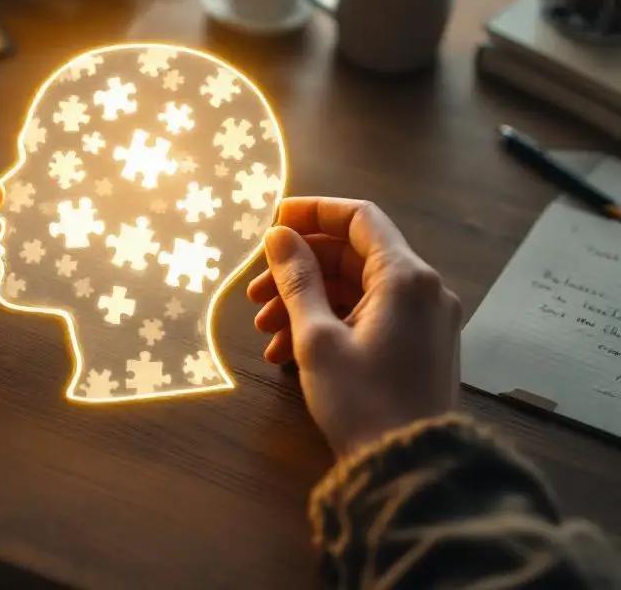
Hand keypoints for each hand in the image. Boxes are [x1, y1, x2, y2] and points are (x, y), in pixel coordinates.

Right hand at [247, 198, 461, 457]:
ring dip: (308, 302)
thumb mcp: (317, 337)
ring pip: (357, 290)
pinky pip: (370, 317)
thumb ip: (297, 279)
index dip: (313, 212)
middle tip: (255, 294)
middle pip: (353, 256)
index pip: (359, 217)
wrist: (410, 469)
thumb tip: (279, 236)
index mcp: (406, 277)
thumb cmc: (362, 401)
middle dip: (299, 270)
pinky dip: (330, 324)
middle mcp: (424, 290)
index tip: (273, 222)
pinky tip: (290, 352)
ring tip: (266, 332)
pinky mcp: (420, 346)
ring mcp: (426, 319)